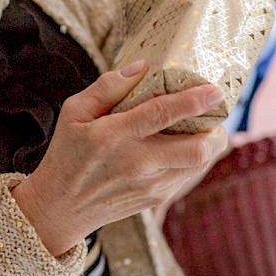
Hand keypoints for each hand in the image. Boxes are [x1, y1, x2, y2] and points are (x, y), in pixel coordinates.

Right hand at [10, 60, 228, 255]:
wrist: (59, 209)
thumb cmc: (67, 154)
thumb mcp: (74, 112)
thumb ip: (107, 86)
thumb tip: (143, 66)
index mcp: (115, 136)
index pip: (161, 114)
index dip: (193, 101)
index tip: (214, 90)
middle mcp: (137, 163)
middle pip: (195, 149)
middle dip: (216, 129)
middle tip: (214, 112)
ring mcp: (149, 185)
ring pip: (198, 165)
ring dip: (210, 144)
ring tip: (205, 127)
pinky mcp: (155, 199)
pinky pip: (188, 176)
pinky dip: (195, 159)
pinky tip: (185, 145)